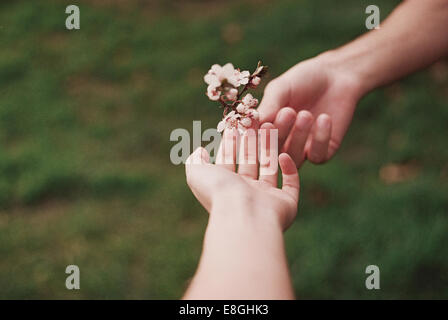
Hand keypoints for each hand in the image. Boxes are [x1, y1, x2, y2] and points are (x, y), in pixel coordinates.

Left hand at [185, 123, 299, 230]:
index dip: (230, 144)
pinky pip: (290, 183)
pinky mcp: (286, 203)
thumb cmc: (219, 193)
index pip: (228, 162)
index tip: (234, 126)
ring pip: (269, 168)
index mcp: (225, 189)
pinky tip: (283, 155)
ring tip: (269, 127)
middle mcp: (246, 194)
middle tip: (254, 122)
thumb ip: (195, 161)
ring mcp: (266, 199)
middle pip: (249, 163)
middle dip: (251, 142)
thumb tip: (199, 150)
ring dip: (269, 148)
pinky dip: (289, 168)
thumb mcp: (196, 174)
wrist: (244, 214)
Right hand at [258, 53, 363, 166]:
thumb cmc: (302, 80)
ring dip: (298, 137)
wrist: (336, 75)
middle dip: (279, 134)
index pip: (255, 141)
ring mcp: (300, 150)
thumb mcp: (281, 89)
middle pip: (273, 152)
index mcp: (265, 129)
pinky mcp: (322, 152)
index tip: (262, 123)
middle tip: (286, 113)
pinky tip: (324, 118)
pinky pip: (317, 156)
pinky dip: (320, 138)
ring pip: (294, 158)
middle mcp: (280, 143)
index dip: (257, 136)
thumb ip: (268, 106)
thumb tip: (249, 123)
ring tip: (306, 114)